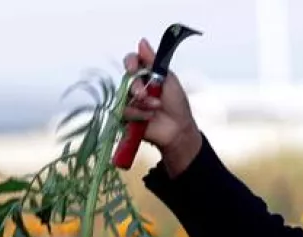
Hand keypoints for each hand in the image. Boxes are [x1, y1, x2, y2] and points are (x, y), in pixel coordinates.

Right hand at [122, 38, 201, 176]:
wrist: (178, 129)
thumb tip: (142, 41)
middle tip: (145, 94)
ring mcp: (131, 101)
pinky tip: (148, 118)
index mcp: (146, 74)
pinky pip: (124, 111)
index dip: (130, 62)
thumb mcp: (168, 79)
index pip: (132, 61)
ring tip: (155, 108)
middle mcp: (136, 86)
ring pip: (124, 96)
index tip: (133, 67)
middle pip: (126, 79)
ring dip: (141, 102)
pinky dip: (138, 113)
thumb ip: (153, 61)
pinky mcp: (127, 117)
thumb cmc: (176, 103)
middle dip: (136, 86)